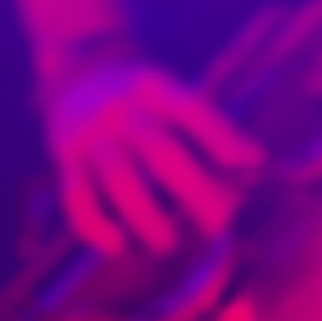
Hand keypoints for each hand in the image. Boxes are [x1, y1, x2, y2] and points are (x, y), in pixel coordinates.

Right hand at [44, 47, 262, 257]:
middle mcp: (122, 108)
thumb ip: (209, 126)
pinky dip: (95, 228)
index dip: (219, 136)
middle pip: (159, 149)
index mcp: (154, 88)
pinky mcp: (65, 158)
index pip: (190, 108)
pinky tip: (118, 247)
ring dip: (148, 219)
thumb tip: (256, 161)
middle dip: (194, 191)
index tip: (249, 163)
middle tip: (217, 223)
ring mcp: (91, 133)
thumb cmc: (142, 101)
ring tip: (168, 243)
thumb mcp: (172, 97)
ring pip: (119, 180)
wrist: (76, 73)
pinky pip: (75, 198)